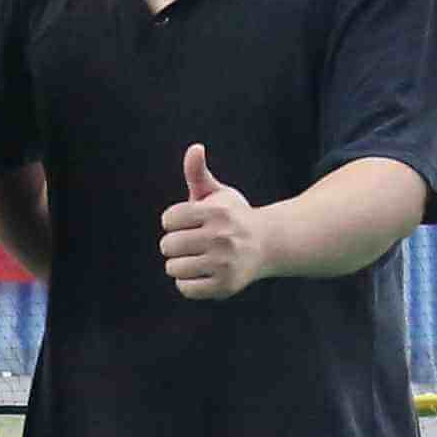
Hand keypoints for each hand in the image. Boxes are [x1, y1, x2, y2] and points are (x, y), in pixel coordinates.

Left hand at [158, 144, 272, 301]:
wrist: (268, 244)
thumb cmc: (234, 217)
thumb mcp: (217, 194)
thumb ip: (198, 173)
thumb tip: (195, 148)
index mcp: (216, 212)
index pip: (168, 219)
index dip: (174, 221)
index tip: (189, 223)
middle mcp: (222, 237)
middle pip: (168, 245)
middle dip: (175, 244)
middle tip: (192, 243)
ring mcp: (225, 263)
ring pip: (173, 268)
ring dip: (180, 264)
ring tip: (198, 258)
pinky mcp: (226, 285)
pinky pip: (185, 288)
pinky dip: (188, 283)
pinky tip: (202, 273)